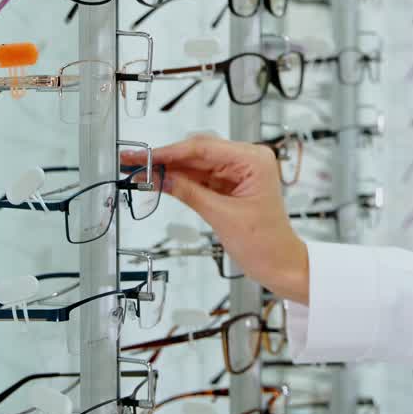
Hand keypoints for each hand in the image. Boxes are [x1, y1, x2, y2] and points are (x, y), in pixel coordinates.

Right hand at [123, 135, 308, 304]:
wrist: (280, 264)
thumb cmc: (266, 243)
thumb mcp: (223, 217)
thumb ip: (189, 193)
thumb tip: (160, 178)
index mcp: (254, 160)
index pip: (204, 149)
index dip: (170, 152)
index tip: (145, 156)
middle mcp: (247, 160)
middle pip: (197, 152)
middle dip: (164, 158)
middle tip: (133, 161)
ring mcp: (237, 172)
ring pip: (194, 164)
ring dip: (167, 169)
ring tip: (138, 170)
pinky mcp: (229, 185)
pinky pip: (198, 178)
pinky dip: (178, 180)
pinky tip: (156, 180)